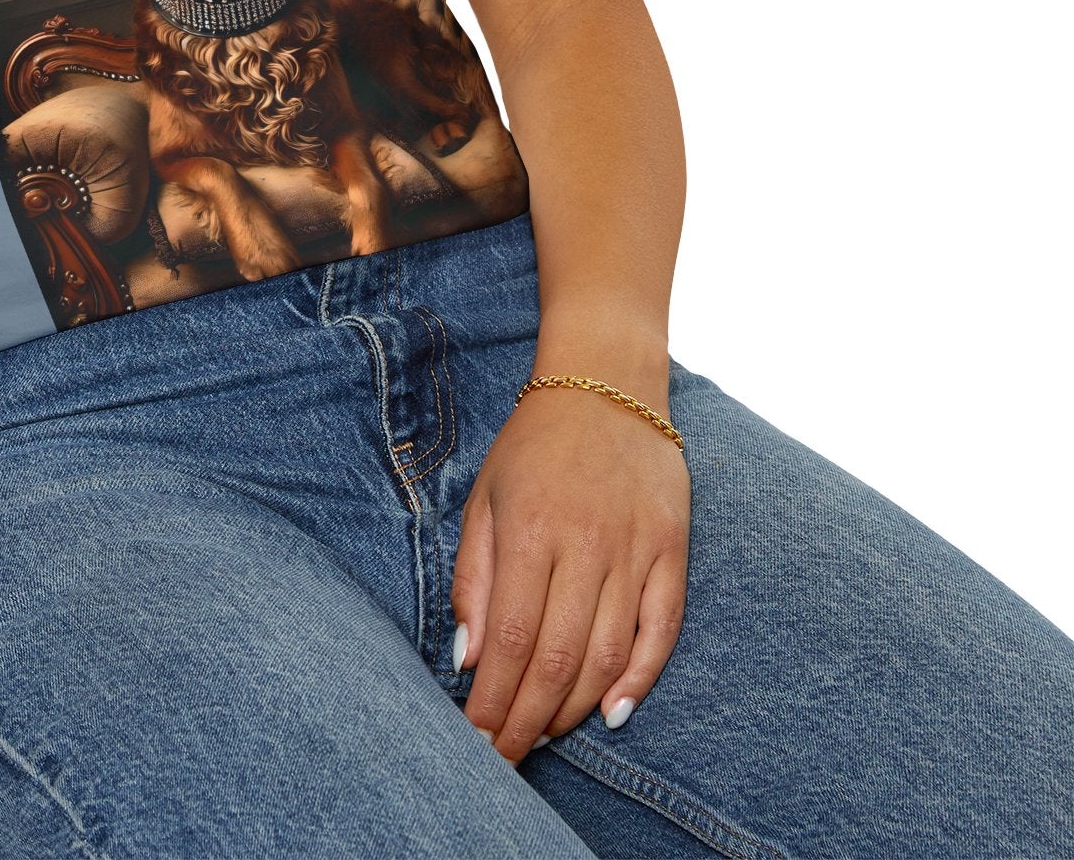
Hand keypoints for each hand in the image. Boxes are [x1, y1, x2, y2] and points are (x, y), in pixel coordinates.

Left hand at [451, 379, 690, 762]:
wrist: (606, 384)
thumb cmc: (533, 446)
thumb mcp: (485, 498)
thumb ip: (474, 578)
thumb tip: (468, 658)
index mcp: (530, 530)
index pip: (511, 638)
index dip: (494, 699)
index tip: (477, 738)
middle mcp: (586, 544)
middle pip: (558, 658)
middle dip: (528, 719)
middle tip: (507, 757)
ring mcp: (635, 549)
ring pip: (608, 654)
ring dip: (575, 707)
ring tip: (545, 735)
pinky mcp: (673, 550)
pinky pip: (662, 630)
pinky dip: (640, 678)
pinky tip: (612, 712)